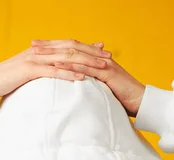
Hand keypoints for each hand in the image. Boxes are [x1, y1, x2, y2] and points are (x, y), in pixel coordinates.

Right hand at [0, 40, 111, 98]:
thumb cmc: (5, 82)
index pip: (68, 46)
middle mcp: (40, 51)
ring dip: (86, 62)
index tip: (103, 52)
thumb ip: (40, 72)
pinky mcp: (29, 70)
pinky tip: (82, 77)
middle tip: (109, 57)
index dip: (86, 48)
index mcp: (40, 50)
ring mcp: (34, 59)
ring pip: (66, 57)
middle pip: (71, 48)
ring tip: (102, 67)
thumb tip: (52, 77)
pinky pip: (53, 71)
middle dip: (92, 53)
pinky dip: (68, 73)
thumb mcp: (26, 75)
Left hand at [31, 39, 145, 117]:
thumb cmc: (121, 98)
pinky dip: (70, 68)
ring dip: (55, 54)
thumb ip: (87, 84)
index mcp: (94, 59)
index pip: (71, 49)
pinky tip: (56, 67)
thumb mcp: (100, 89)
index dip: (53, 47)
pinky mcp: (107, 73)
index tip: (36, 47)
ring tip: (39, 53)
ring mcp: (103, 64)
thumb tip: (74, 87)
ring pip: (75, 55)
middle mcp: (97, 57)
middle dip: (50, 46)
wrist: (141, 102)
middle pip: (70, 47)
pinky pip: (86, 68)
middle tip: (32, 44)